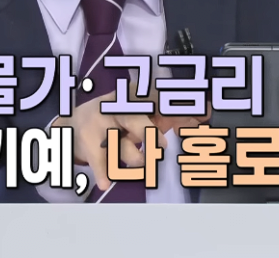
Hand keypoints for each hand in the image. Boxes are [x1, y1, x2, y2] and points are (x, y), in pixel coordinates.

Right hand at [52, 89, 212, 191]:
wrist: (73, 124)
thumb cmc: (120, 119)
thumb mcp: (144, 113)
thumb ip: (173, 115)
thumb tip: (205, 115)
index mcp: (134, 95)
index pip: (159, 99)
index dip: (182, 109)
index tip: (204, 114)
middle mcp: (117, 107)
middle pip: (136, 120)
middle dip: (150, 134)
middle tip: (163, 147)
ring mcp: (101, 126)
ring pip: (124, 147)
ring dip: (136, 159)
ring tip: (140, 162)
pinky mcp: (89, 145)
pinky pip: (100, 163)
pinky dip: (103, 174)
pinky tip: (106, 184)